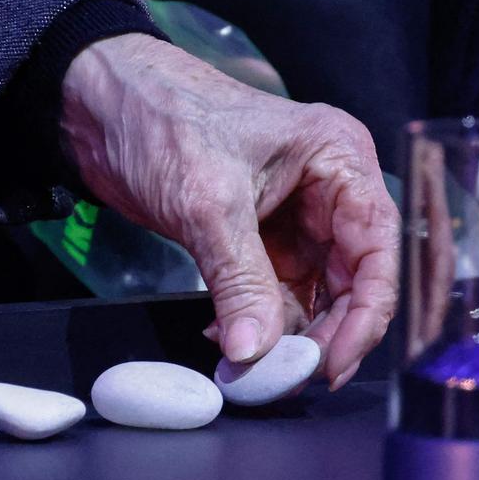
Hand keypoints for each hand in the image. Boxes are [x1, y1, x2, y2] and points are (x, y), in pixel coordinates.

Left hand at [60, 34, 398, 389]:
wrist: (100, 105)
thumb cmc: (162, 118)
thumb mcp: (208, 203)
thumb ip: (240, 281)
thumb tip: (256, 352)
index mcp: (339, 159)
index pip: (378, 250)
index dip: (365, 314)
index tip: (331, 363)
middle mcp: (327, 189)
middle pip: (352, 280)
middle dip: (323, 332)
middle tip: (285, 375)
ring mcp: (292, 215)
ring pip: (313, 294)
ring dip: (284, 333)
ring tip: (247, 362)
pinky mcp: (256, 236)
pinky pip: (273, 293)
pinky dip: (255, 321)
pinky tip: (225, 336)